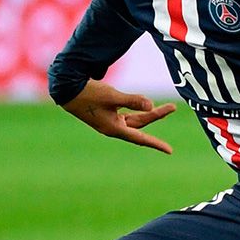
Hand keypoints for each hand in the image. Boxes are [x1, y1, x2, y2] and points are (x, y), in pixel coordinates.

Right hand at [61, 80, 176, 153]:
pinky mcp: (107, 113)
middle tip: (173, 107)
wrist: (67, 89)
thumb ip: (132, 100)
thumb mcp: (112, 96)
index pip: (140, 138)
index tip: (169, 151)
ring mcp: (109, 121)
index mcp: (114, 128)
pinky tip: (144, 106)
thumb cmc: (88, 93)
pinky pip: (127, 115)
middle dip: (156, 116)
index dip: (156, 144)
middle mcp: (113, 127)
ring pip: (134, 119)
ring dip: (148, 113)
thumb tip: (151, 105)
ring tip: (165, 108)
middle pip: (140, 125)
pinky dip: (137, 110)